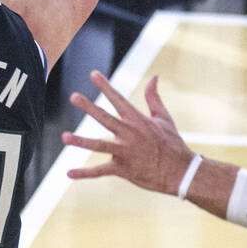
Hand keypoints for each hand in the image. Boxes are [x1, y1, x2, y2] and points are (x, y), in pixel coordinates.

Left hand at [62, 71, 193, 193]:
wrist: (181, 172)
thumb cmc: (172, 143)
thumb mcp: (164, 118)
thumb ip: (153, 98)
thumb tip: (154, 77)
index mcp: (137, 120)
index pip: (119, 99)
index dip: (105, 86)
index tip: (93, 74)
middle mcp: (129, 134)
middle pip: (105, 118)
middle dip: (89, 107)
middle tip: (74, 96)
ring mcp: (125, 152)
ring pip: (99, 145)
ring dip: (81, 141)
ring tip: (64, 137)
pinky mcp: (123, 169)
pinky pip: (100, 171)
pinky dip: (84, 173)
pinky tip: (69, 173)